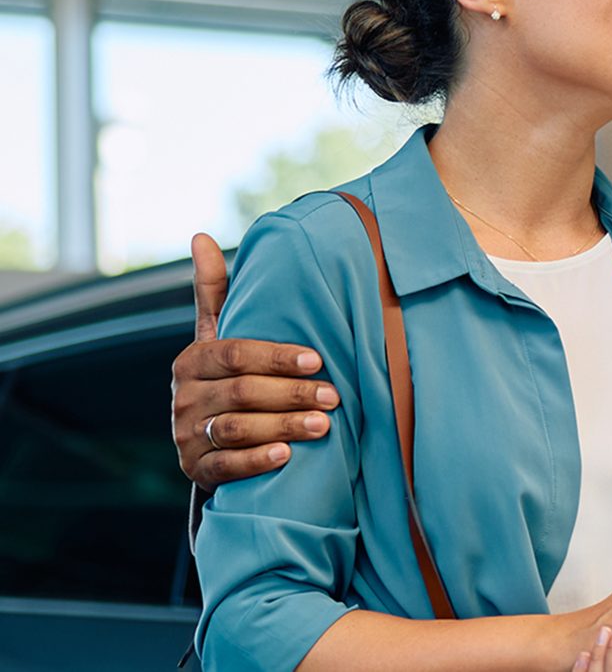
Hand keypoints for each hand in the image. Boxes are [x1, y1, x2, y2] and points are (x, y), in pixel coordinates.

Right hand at [171, 233, 338, 487]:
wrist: (210, 436)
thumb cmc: (227, 375)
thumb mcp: (220, 334)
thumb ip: (216, 291)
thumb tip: (200, 236)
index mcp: (192, 361)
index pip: (235, 354)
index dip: (277, 357)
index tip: (318, 359)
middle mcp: (183, 398)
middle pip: (241, 392)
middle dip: (291, 394)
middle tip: (335, 396)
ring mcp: (186, 435)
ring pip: (235, 429)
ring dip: (282, 426)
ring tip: (325, 425)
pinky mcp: (196, 468)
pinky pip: (224, 467)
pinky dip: (255, 461)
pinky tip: (285, 455)